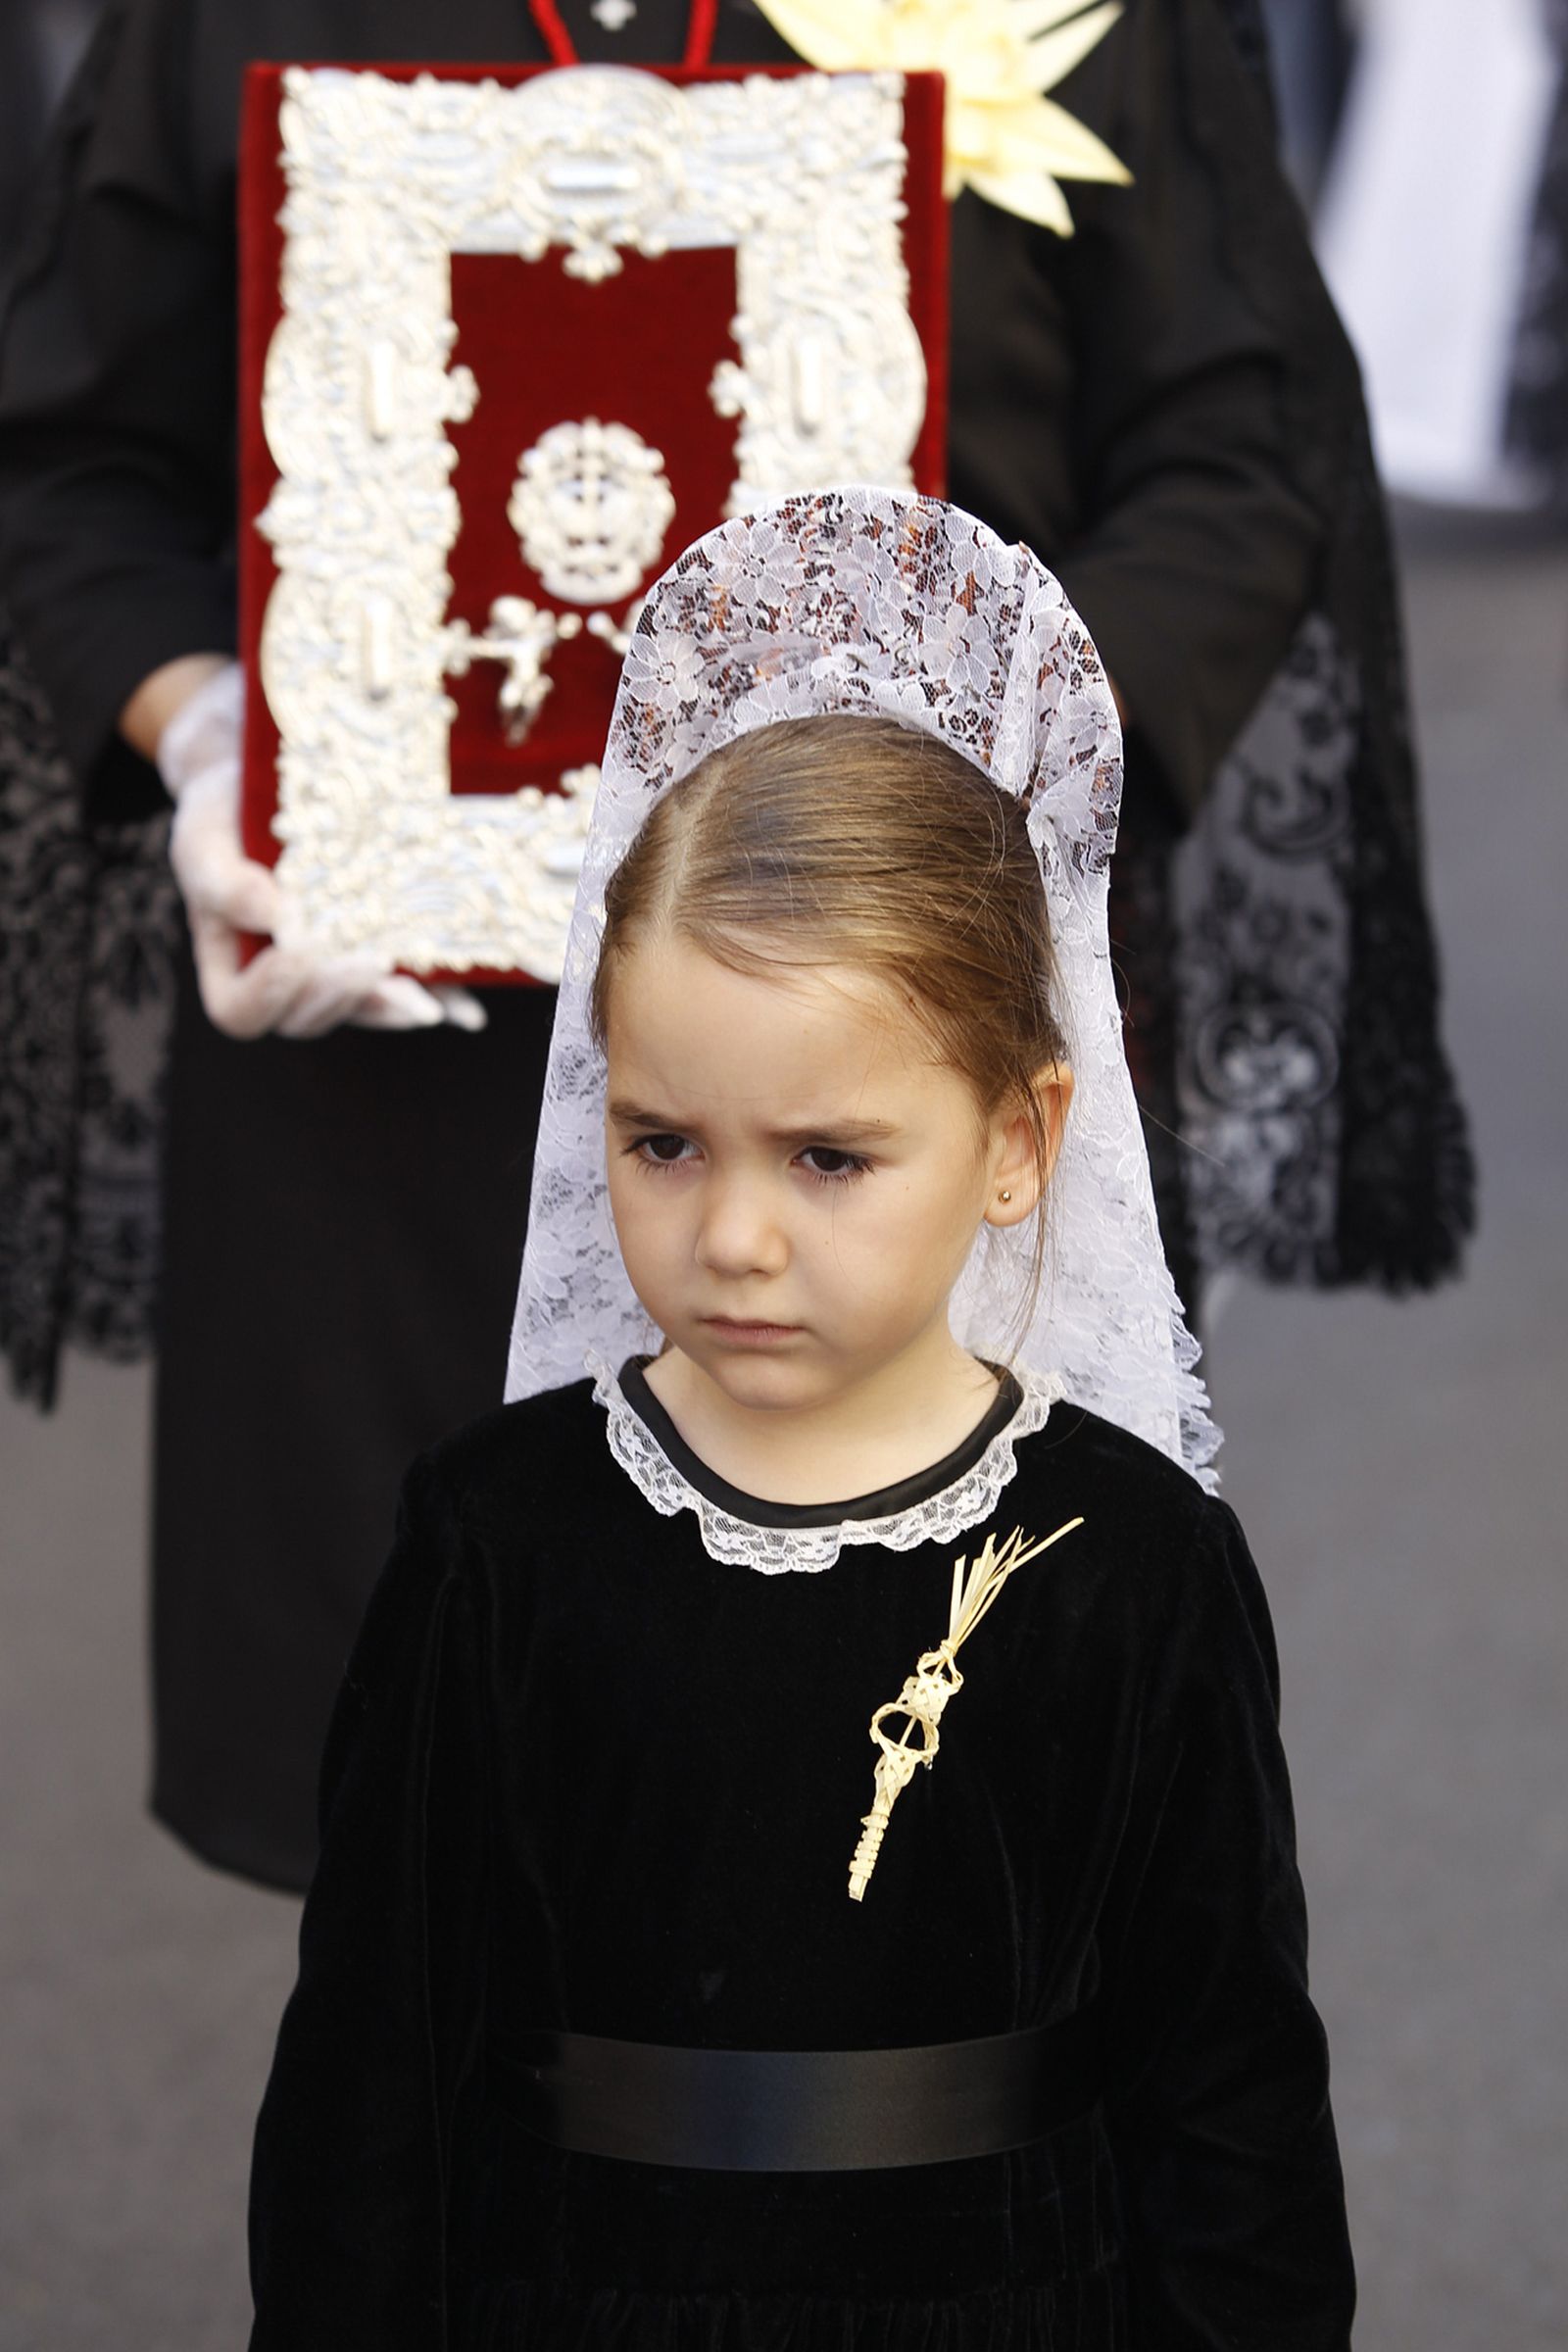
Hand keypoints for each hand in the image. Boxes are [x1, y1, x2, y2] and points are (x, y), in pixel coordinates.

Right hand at [156, 664, 486, 1040]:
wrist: (261, 780)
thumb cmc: (221, 815)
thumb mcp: (203, 839)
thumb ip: (226, 884)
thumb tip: (278, 921)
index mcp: (230, 968)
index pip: (241, 1013)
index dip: (271, 993)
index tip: (300, 948)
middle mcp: (284, 983)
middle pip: (307, 1020)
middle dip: (342, 996)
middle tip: (370, 961)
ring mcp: (335, 974)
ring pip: (363, 1011)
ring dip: (392, 1006)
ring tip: (421, 995)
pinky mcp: (382, 958)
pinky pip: (411, 992)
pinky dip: (440, 1001)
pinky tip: (466, 1013)